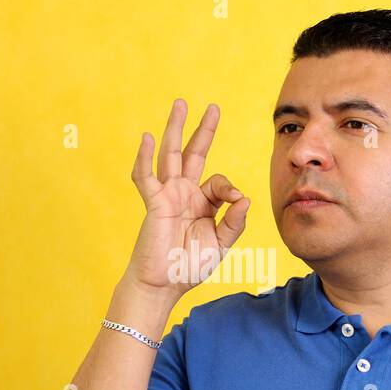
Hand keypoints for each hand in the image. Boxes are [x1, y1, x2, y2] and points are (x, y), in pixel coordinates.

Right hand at [124, 99, 249, 295]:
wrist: (164, 285)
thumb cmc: (188, 266)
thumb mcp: (220, 243)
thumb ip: (234, 222)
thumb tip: (245, 197)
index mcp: (201, 203)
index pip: (218, 182)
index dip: (229, 187)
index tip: (236, 200)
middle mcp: (184, 194)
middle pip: (193, 154)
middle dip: (202, 130)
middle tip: (213, 106)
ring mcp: (167, 195)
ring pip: (170, 155)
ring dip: (174, 129)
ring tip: (180, 104)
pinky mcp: (153, 203)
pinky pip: (146, 177)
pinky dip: (145, 157)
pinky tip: (149, 138)